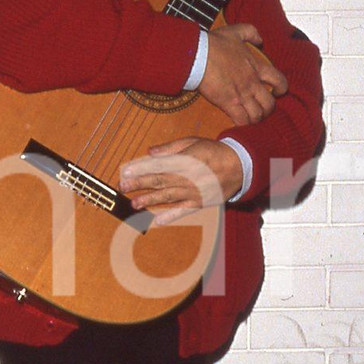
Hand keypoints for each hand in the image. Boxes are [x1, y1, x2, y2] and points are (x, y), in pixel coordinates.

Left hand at [119, 138, 243, 226]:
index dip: (140, 168)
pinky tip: (157, 221)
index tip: (125, 172)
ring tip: (135, 204)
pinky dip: (170, 217)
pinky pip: (183, 211)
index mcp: (184, 160)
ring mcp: (193, 191)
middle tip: (124, 187)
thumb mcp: (192, 142)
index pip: (157, 165)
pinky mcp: (200, 202)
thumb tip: (150, 152)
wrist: (240, 166)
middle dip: (140, 184)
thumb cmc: (214, 151)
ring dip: (150, 201)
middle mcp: (187, 177)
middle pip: (159, 181)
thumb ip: (170, 148)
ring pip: (167, 197)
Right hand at [198, 24, 286, 125]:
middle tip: (261, 109)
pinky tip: (238, 123)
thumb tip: (260, 40)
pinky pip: (242, 120)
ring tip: (249, 118)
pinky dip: (242, 124)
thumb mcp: (236, 31)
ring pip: (257, 115)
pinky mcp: (229, 103)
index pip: (279, 81)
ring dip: (255, 119)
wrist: (199, 54)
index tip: (277, 92)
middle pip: (270, 104)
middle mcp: (252, 83)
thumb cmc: (214, 43)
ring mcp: (242, 95)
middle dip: (267, 109)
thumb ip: (251, 33)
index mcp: (256, 67)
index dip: (281, 89)